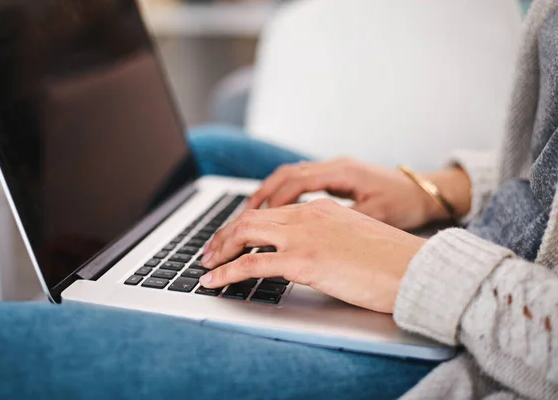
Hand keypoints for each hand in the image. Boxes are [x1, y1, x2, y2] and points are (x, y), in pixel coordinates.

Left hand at [200, 199, 425, 313]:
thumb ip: (327, 237)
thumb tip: (311, 253)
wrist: (415, 269)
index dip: (244, 224)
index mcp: (320, 208)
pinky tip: (214, 281)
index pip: (271, 211)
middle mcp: (307, 215)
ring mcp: (303, 236)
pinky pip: (251, 264)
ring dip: (219, 249)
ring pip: (244, 234)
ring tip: (205, 264)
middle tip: (210, 250)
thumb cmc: (392, 260)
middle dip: (224, 234)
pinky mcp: (303, 260)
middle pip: (250, 217)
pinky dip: (226, 271)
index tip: (232, 237)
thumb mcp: (354, 237)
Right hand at [246, 158, 469, 229]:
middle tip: (232, 228)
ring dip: (264, 199)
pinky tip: (273, 215)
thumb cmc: (406, 205)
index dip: (264, 207)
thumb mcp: (375, 217)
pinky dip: (281, 197)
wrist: (428, 193)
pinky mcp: (336, 180)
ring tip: (243, 222)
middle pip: (282, 179)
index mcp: (341, 173)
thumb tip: (308, 240)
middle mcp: (333, 167)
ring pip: (288, 179)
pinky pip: (299, 184)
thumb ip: (340, 224)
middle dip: (254, 204)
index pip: (290, 184)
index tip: (246, 228)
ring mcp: (334, 171)